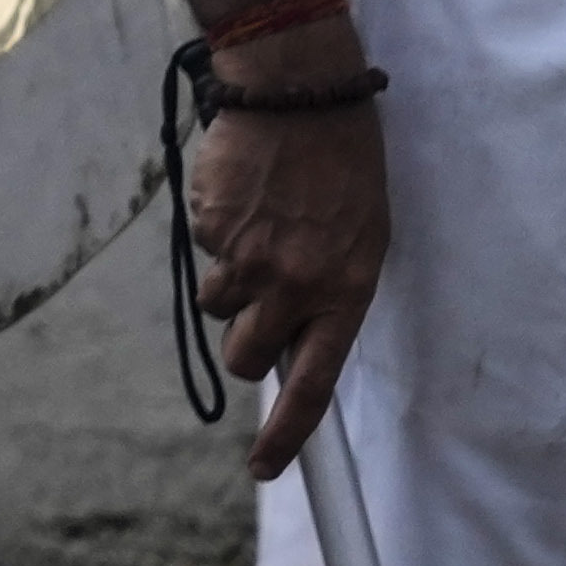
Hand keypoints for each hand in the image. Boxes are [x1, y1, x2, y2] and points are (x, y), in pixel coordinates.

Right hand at [189, 82, 390, 470]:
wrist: (299, 94)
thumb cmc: (344, 167)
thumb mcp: (361, 237)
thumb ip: (330, 292)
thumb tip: (293, 336)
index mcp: (345, 291)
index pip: (312, 386)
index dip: (286, 437)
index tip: (263, 470)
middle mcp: (294, 285)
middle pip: (246, 357)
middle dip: (245, 343)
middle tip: (258, 309)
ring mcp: (246, 258)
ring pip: (219, 308)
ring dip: (230, 286)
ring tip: (257, 233)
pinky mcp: (210, 229)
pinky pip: (204, 255)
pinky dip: (219, 236)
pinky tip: (244, 199)